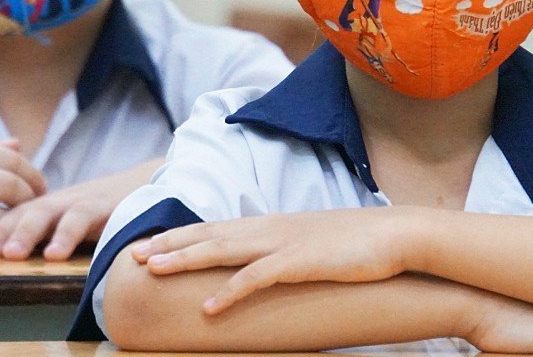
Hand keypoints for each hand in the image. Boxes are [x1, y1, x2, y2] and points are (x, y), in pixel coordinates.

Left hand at [0, 159, 160, 260]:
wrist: (148, 183)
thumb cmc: (106, 209)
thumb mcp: (73, 218)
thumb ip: (50, 231)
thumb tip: (17, 260)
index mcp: (51, 204)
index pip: (17, 212)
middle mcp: (63, 200)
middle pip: (28, 210)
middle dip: (7, 230)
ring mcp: (83, 200)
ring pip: (50, 212)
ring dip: (29, 232)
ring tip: (14, 255)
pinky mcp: (105, 204)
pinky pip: (83, 217)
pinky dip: (67, 235)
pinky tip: (57, 254)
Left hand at [131, 208, 407, 312]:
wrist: (399, 235)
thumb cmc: (361, 243)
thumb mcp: (315, 243)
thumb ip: (288, 250)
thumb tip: (271, 265)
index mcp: (274, 224)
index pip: (218, 227)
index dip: (183, 234)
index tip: (152, 242)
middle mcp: (272, 228)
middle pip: (210, 234)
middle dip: (170, 244)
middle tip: (133, 254)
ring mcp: (285, 243)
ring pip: (223, 250)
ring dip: (185, 259)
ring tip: (152, 270)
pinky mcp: (301, 263)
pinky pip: (257, 279)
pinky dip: (228, 292)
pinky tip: (206, 308)